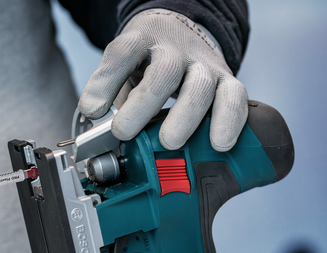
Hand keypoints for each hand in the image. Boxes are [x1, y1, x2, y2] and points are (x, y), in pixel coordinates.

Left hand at [79, 9, 247, 150]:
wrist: (184, 35)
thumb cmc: (147, 63)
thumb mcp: (123, 70)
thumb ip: (112, 96)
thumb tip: (100, 133)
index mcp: (141, 42)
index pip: (122, 53)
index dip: (105, 82)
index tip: (92, 110)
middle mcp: (174, 50)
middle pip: (163, 72)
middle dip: (144, 105)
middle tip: (125, 132)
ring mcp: (203, 64)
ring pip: (200, 87)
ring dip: (185, 118)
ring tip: (170, 143)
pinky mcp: (227, 80)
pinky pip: (234, 98)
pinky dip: (229, 121)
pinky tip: (220, 144)